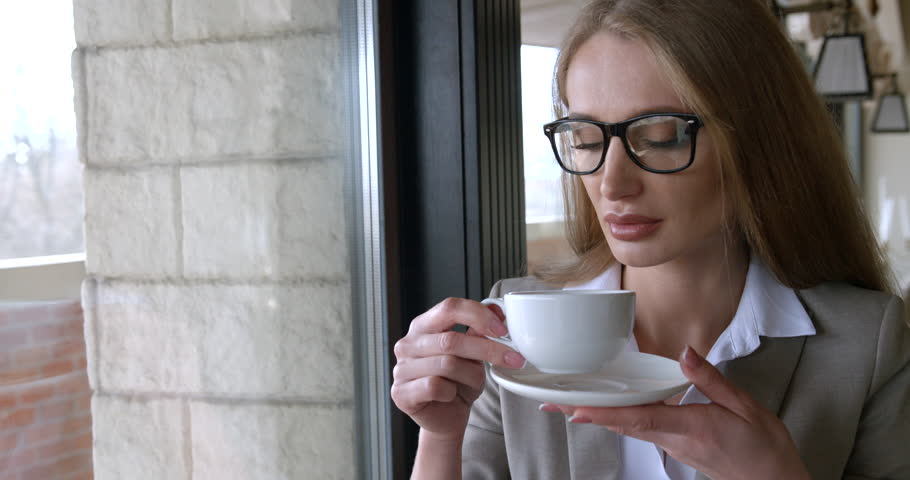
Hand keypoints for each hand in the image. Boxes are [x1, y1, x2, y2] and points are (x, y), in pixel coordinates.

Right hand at [391, 298, 525, 440]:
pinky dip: (451, 392)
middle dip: (487, 350)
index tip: (503, 330)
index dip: (478, 315)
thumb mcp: (474, 354)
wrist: (446, 418)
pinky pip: (434, 386)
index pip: (450, 307)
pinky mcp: (401, 393)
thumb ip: (480, 330)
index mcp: (424, 325)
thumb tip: (497, 308)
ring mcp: (401, 368)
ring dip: (471, 376)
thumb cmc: (458, 382)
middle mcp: (408, 343)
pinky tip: (452, 395)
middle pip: (451, 340)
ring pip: (447, 364)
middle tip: (514, 358)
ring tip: (476, 382)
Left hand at [544, 346, 809, 479]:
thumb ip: (711, 380)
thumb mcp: (746, 406)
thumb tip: (686, 354)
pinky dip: (618, 420)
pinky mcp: (675, 446)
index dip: (606, 414)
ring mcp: (672, 446)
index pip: (640, 418)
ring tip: (567, 405)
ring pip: (628, 428)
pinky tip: (604, 412)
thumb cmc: (763, 447)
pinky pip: (640, 430)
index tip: (578, 410)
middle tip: (554, 403)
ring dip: (598, 417)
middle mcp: (674, 439)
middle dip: (588, 413)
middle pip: (623, 424)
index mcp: (691, 426)